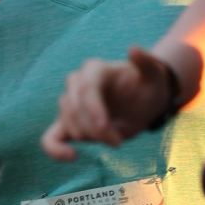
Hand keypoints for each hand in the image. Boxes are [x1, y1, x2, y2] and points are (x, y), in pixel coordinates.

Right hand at [42, 49, 173, 159]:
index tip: (105, 128)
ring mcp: (70, 104)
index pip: (85, 88)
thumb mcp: (155, 76)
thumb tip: (133, 48)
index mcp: (95, 69)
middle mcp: (77, 83)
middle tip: (118, 141)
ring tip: (115, 140)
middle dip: (95, 129)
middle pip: (73, 107)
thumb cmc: (148, 88)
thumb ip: (147, 63)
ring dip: (90, 138)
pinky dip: (54, 150)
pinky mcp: (66, 124)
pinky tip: (72, 156)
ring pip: (67, 123)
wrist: (142, 104)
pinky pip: (49, 138)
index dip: (92, 109)